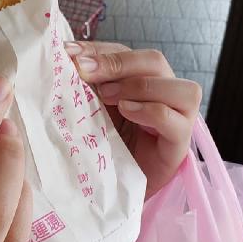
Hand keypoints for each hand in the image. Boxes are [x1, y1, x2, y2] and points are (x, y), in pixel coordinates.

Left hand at [65, 42, 200, 198]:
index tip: (69, 54)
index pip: (125, 52)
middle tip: (85, 73)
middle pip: (154, 61)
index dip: (98, 50)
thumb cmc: (99, 148)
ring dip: (138, 85)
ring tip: (108, 97)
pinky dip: (151, 110)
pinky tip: (127, 112)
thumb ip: (82, 86)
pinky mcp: (179, 144)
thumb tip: (63, 58)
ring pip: (179, 86)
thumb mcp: (88, 111)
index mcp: (139, 81)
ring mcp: (177, 118)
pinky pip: (177, 118)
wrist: (108, 192)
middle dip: (117, 63)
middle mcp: (163, 94)